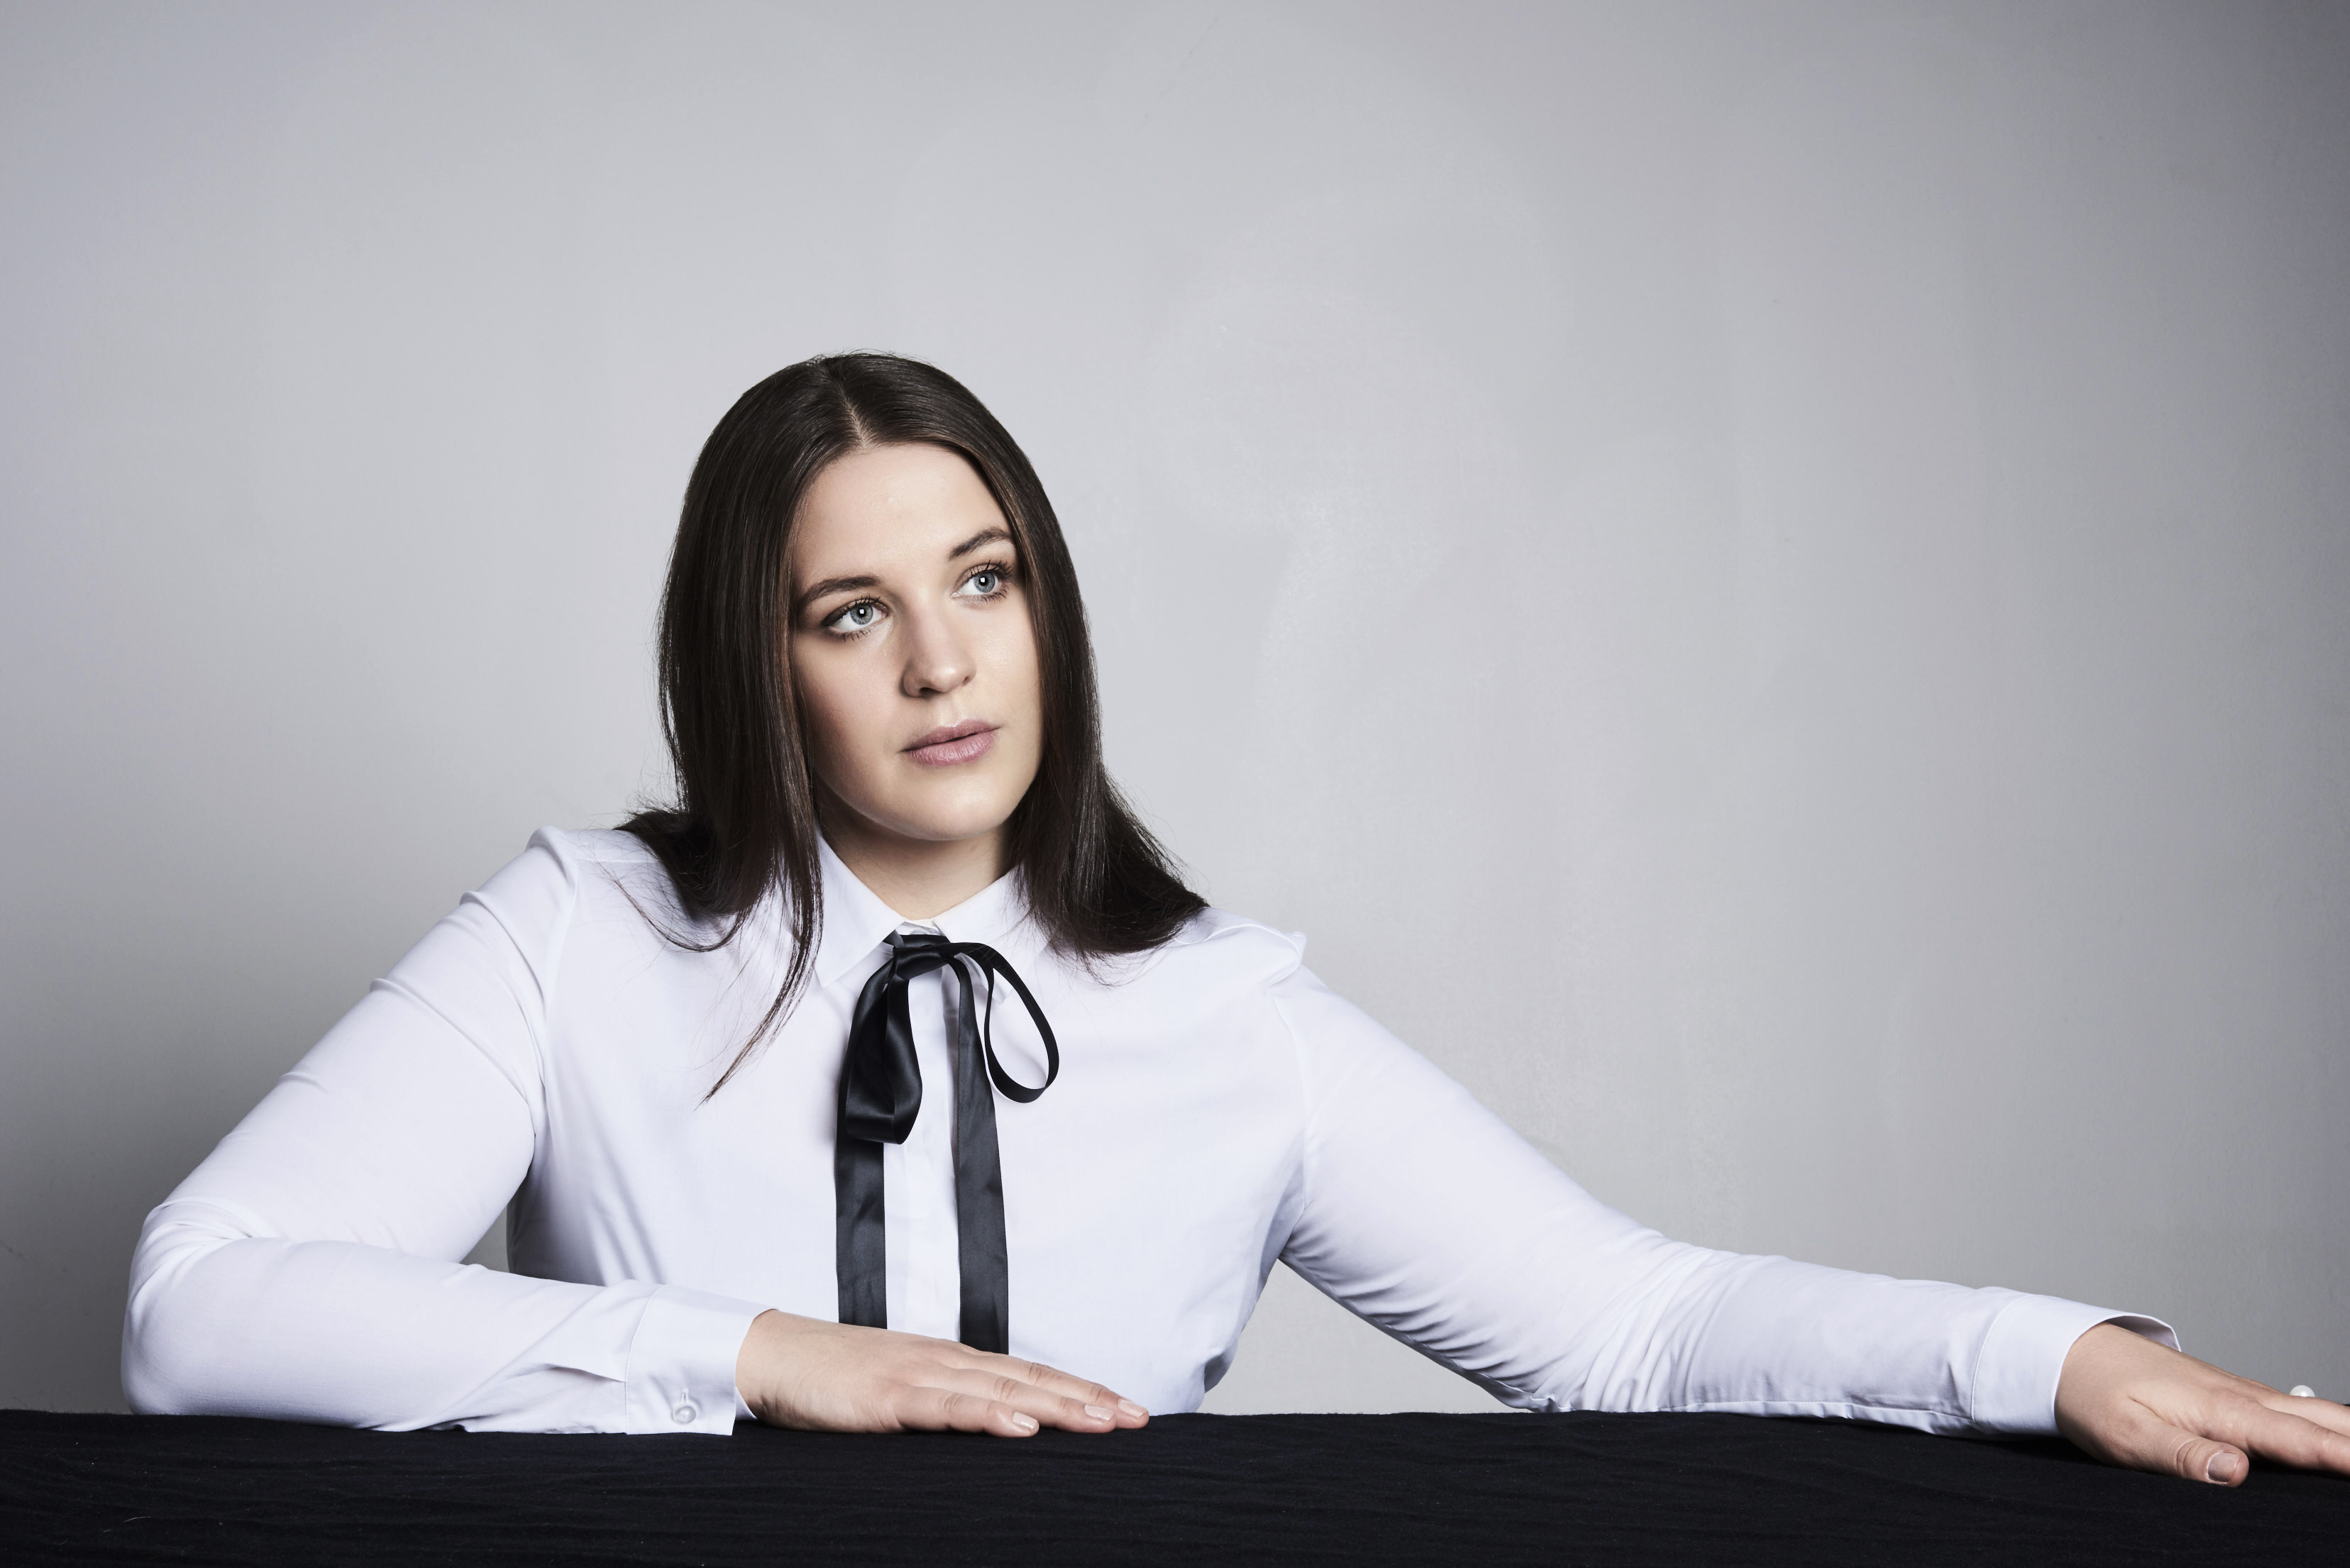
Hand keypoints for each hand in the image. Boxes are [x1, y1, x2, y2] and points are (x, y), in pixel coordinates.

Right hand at [732, 1310, 1150, 1437]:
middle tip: (1136, 1418)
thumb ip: (947, 1407)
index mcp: (953, 1362)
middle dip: (1087, 1399)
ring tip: (1100, 1422)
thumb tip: (997, 1431)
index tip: (1126, 1410)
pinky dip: (987, 1414)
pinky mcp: (887, 1397)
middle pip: (1030, 1378)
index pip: (1031, 1375)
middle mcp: (946, 1361)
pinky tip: (1020, 1425)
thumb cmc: (836, 1379)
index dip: (1081, 1390)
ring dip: (1055, 1405)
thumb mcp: (903, 1392)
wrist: (774, 1355)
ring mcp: (918, 1376)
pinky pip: (946, 1406)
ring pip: (1001, 1390)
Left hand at [2054, 1321, 2349, 1483]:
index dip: (2345, 1460)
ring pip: (2315, 1414)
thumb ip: (2183, 1456)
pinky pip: (2295, 1414)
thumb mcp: (2127, 1435)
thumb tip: (2238, 1473)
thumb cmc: (2094, 1395)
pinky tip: (2340, 1442)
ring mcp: (2241, 1395)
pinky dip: (2329, 1428)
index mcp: (2222, 1410)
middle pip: (2325, 1421)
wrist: (2068, 1354)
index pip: (2300, 1441)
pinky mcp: (2233, 1399)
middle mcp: (2242, 1398)